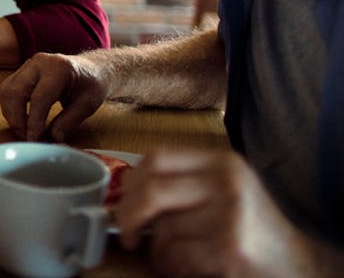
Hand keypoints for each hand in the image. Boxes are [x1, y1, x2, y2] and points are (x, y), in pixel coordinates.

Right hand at [0, 52, 108, 141]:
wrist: (90, 69)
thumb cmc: (91, 86)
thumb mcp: (87, 106)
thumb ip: (68, 122)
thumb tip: (51, 140)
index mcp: (59, 68)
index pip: (38, 98)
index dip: (33, 122)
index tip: (33, 141)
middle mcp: (38, 63)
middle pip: (15, 92)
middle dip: (17, 119)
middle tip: (27, 138)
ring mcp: (27, 65)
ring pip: (6, 91)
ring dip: (10, 114)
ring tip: (24, 131)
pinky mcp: (21, 71)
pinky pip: (7, 90)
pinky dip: (10, 108)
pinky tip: (21, 120)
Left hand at [117, 149, 318, 277]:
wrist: (300, 265)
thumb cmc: (252, 229)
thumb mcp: (225, 191)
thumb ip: (184, 183)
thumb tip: (127, 191)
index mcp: (222, 162)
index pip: (156, 158)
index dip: (131, 183)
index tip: (124, 203)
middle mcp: (227, 181)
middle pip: (152, 189)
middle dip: (129, 216)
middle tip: (129, 235)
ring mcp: (231, 214)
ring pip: (163, 228)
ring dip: (158, 250)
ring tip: (173, 257)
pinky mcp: (230, 247)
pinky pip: (176, 255)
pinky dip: (171, 266)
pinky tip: (185, 268)